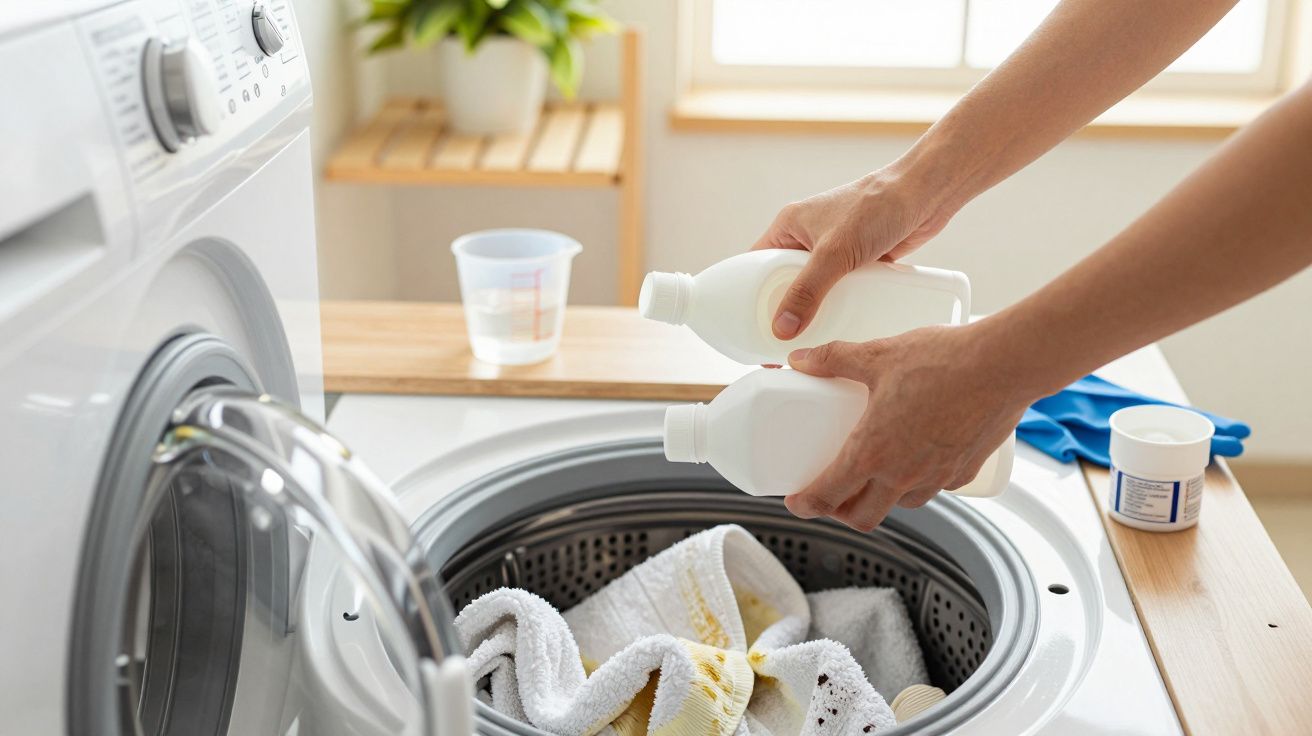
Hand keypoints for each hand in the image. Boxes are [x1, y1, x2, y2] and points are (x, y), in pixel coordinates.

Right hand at [752, 168, 953, 340]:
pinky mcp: (859, 260)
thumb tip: (782, 328)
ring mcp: (834, 249)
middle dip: (785, 311)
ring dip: (816, 311)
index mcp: (789, 227)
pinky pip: (841, 290)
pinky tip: (842, 326)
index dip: (751, 296)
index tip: (751, 328)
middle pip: (785, 282)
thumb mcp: (834, 253)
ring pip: (816, 289)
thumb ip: (807, 291)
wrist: (925, 194)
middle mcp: (808, 238)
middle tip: (782, 342)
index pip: (757, 265)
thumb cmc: (876, 207)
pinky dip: (841, 306)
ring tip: (811, 341)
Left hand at [783, 324, 1030, 530]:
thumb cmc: (944, 360)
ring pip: (900, 505)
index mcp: (873, 452)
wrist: (1005, 364)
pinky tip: (917, 460)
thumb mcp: (877, 354)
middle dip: (840, 512)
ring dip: (881, 499)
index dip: (806, 504)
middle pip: (863, 518)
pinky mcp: (964, 472)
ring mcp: (936, 477)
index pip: (829, 496)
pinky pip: (935, 489)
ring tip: (873, 476)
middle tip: (831, 495)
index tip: (797, 503)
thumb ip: (834, 358)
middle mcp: (903, 475)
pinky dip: (919, 483)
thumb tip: (801, 359)